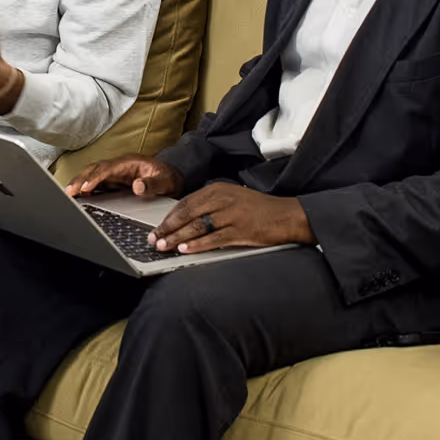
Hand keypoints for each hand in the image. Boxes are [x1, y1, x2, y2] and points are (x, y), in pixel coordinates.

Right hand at [64, 154, 183, 198]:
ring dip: (79, 182)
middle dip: (80, 179)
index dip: (95, 178)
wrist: (172, 176)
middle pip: (94, 169)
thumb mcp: (165, 182)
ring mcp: (115, 172)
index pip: (107, 168)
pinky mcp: (113, 179)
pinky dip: (84, 187)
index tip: (85, 188)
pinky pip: (95, 181)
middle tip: (68, 192)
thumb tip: (137, 186)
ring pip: (92, 174)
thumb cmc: (168, 178)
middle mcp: (119, 165)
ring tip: (67, 194)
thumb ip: (152, 184)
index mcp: (129, 163)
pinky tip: (78, 196)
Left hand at [148, 183, 315, 253]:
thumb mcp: (231, 198)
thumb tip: (184, 220)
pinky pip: (213, 239)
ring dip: (177, 238)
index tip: (157, 227)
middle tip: (154, 238)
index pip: (185, 203)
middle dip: (168, 228)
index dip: (169, 217)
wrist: (286, 215)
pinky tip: (185, 250)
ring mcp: (231, 215)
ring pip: (197, 227)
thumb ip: (210, 205)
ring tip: (164, 246)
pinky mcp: (240, 231)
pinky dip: (197, 245)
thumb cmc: (258, 209)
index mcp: (218, 189)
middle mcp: (222, 199)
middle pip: (187, 214)